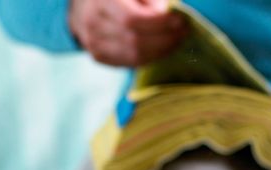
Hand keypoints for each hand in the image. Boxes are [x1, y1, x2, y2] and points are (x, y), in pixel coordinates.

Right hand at [69, 0, 186, 66]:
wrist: (87, 5)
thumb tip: (164, 14)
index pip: (132, 19)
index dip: (159, 23)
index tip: (180, 20)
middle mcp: (92, 21)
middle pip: (135, 40)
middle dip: (165, 38)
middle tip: (183, 32)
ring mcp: (92, 42)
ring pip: (134, 55)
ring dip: (161, 50)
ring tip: (176, 40)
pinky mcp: (98, 56)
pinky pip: (130, 63)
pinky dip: (150, 58)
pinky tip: (162, 49)